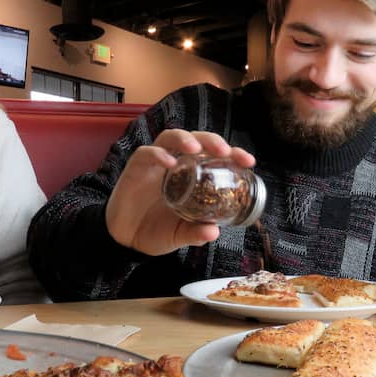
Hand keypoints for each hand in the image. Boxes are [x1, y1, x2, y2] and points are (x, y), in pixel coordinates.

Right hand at [106, 129, 254, 254]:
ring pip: (171, 137)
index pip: (215, 157)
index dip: (233, 155)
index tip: (249, 162)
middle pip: (196, 139)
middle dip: (212, 140)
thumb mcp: (180, 235)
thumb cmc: (156, 231)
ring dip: (185, 139)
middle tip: (225, 151)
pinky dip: (158, 154)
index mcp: (192, 177)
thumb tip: (214, 232)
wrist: (126, 239)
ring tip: (195, 149)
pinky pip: (147, 153)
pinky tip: (169, 163)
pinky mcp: (136, 167)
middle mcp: (176, 165)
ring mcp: (156, 163)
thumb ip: (196, 233)